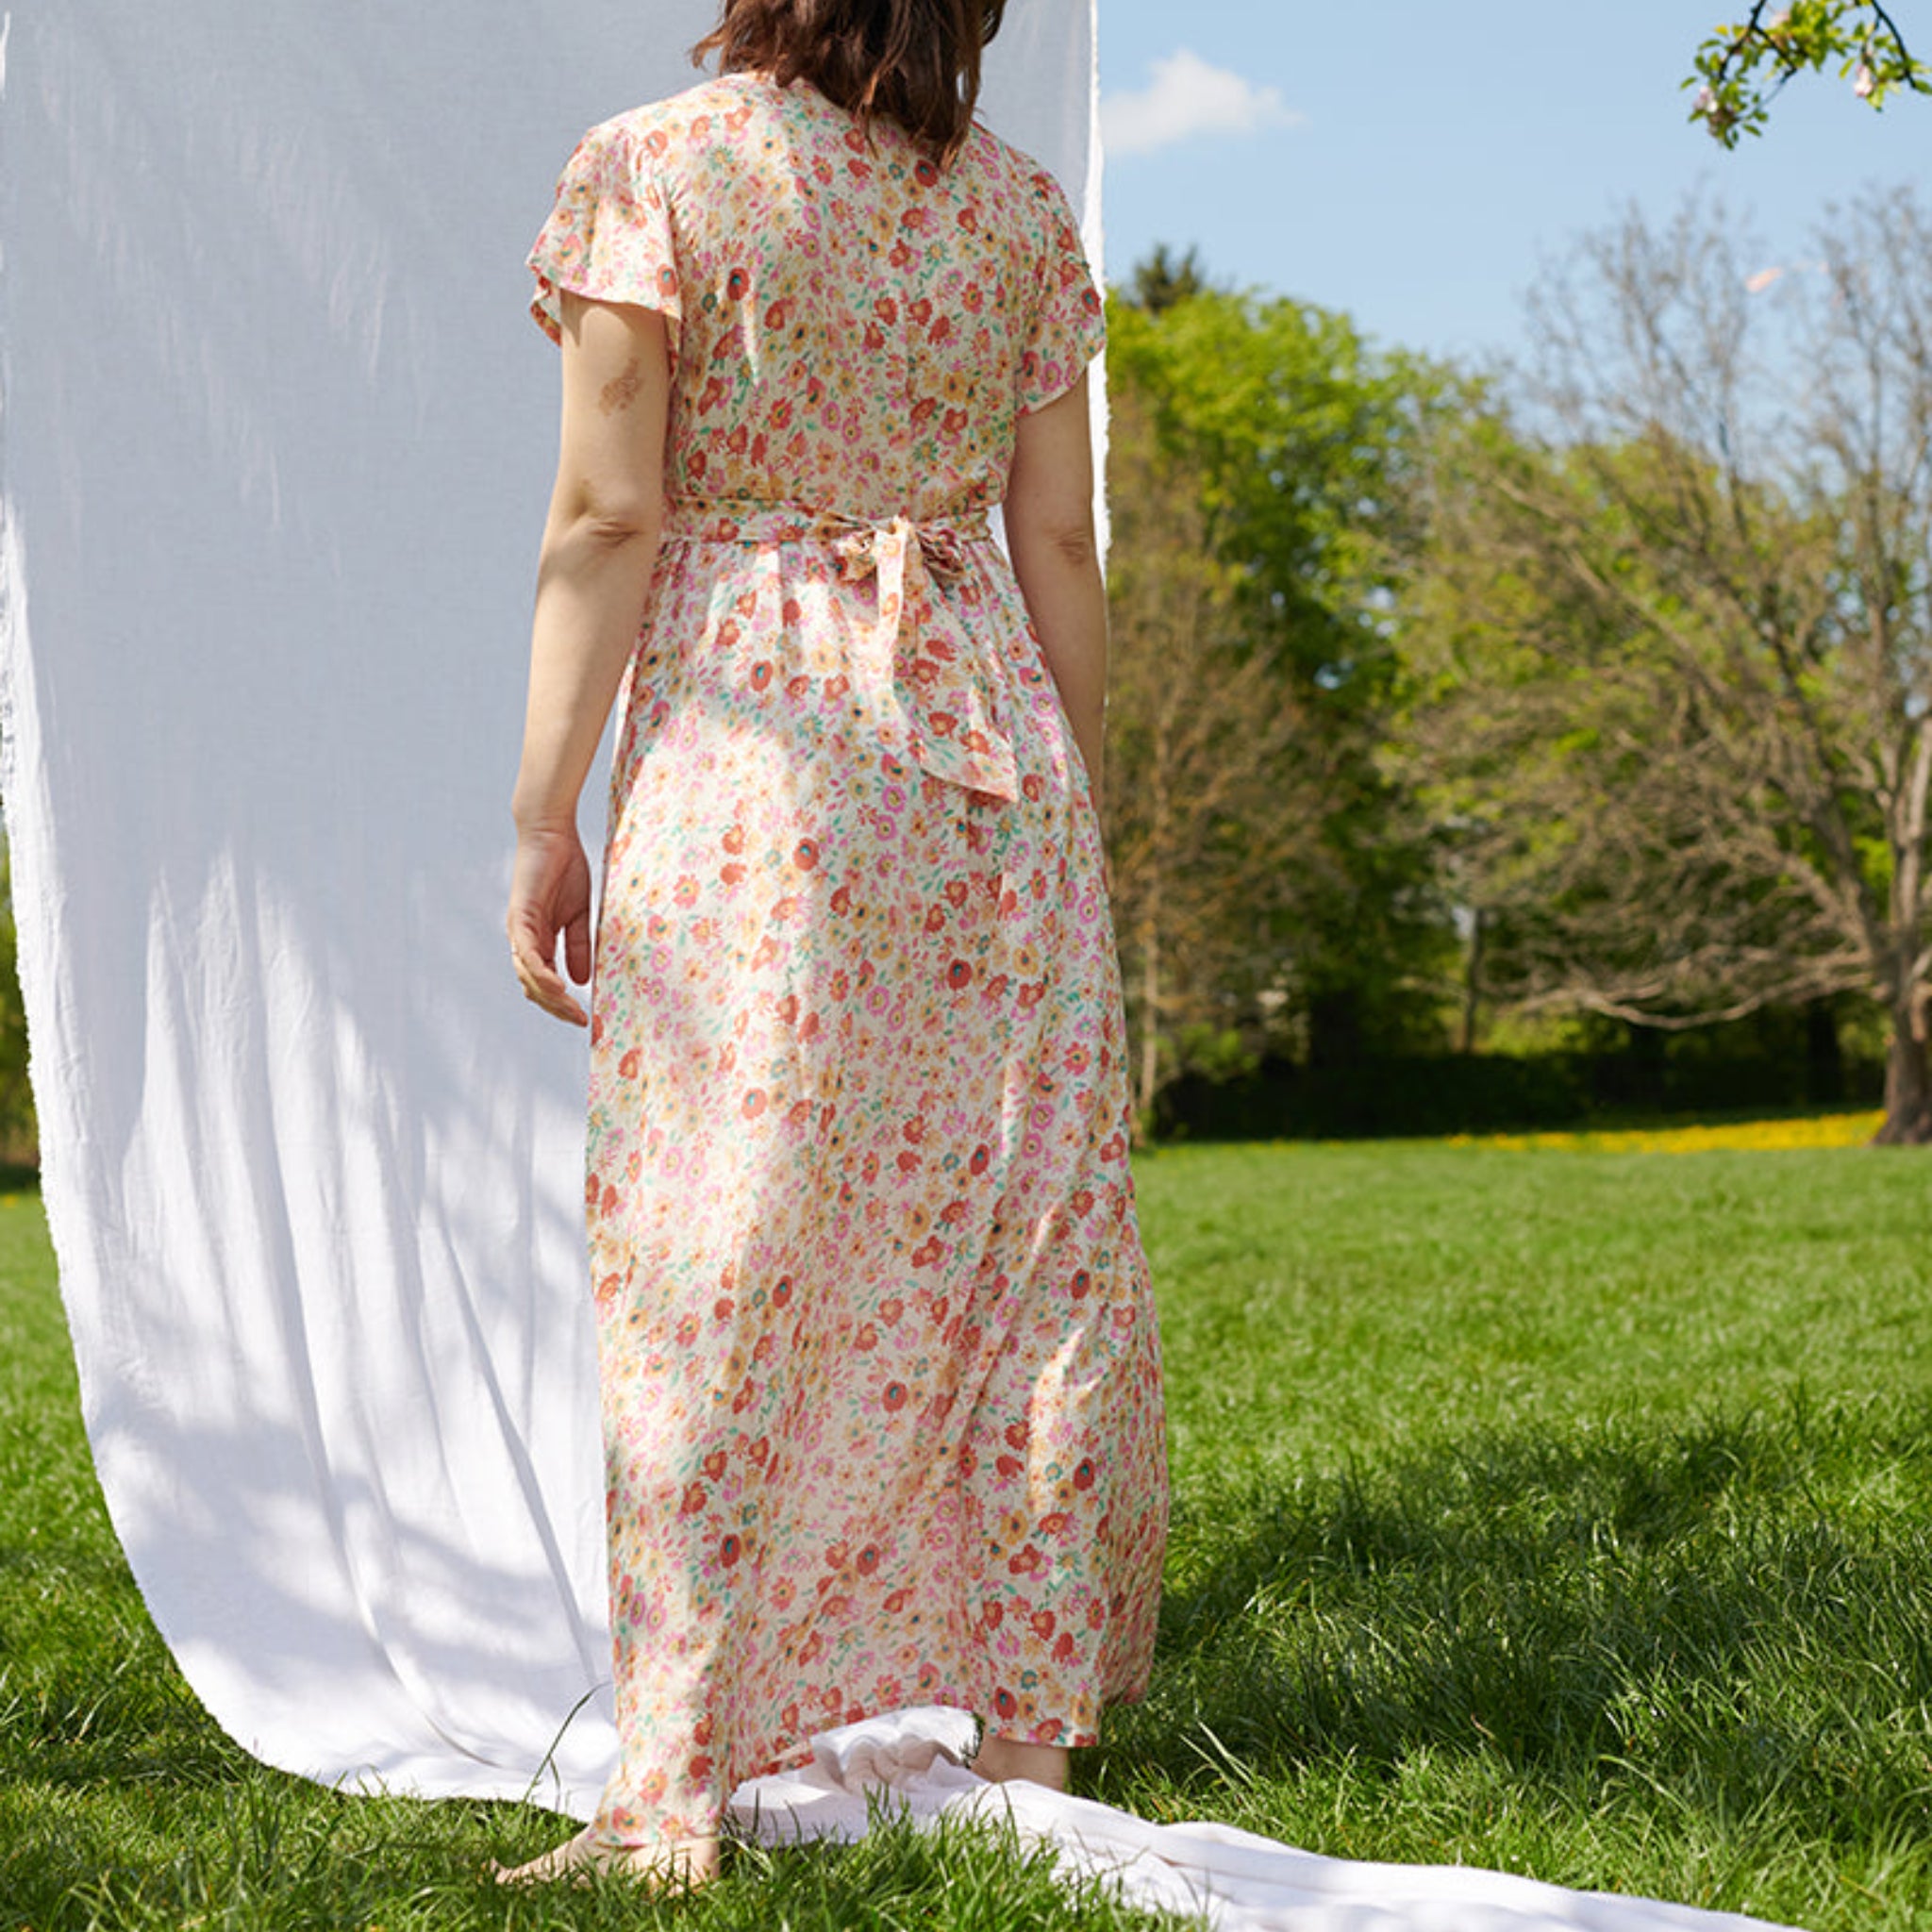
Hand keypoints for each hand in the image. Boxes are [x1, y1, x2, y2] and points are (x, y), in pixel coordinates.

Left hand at [507, 822, 593, 1025]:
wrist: (552, 833)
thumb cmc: (565, 868)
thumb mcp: (579, 914)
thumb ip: (578, 946)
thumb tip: (582, 982)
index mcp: (536, 941)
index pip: (544, 983)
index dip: (561, 1004)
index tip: (584, 1018)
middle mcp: (522, 940)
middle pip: (533, 987)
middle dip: (556, 1008)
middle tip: (580, 1020)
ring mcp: (519, 930)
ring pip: (528, 976)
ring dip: (550, 998)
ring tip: (572, 1010)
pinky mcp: (521, 917)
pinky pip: (528, 955)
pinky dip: (542, 974)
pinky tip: (560, 987)